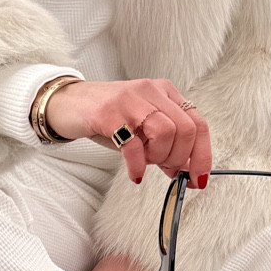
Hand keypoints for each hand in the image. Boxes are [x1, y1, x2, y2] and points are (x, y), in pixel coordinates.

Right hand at [44, 78, 210, 186]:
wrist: (67, 103)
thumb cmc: (106, 117)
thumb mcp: (141, 129)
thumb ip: (164, 146)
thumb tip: (185, 171)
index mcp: (164, 92)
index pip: (198, 123)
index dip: (203, 155)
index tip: (198, 178)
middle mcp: (150, 91)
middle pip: (186, 129)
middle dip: (179, 159)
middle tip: (165, 169)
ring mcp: (129, 100)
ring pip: (165, 132)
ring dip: (159, 158)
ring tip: (145, 162)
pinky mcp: (108, 113)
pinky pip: (133, 145)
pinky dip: (137, 165)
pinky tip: (134, 172)